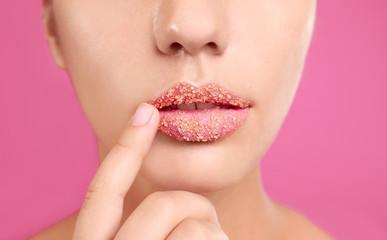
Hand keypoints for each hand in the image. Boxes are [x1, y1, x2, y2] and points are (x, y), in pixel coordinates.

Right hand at [72, 103, 228, 239]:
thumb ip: (146, 223)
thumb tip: (177, 197)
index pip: (102, 192)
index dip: (124, 149)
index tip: (145, 109)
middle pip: (162, 205)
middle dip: (195, 207)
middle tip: (209, 225)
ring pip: (193, 227)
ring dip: (213, 233)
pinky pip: (210, 239)